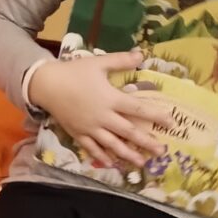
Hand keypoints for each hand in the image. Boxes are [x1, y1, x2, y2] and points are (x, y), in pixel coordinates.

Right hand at [27, 53, 169, 170]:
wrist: (46, 85)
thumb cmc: (74, 72)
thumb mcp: (98, 63)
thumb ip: (121, 60)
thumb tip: (141, 54)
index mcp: (110, 98)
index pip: (138, 109)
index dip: (156, 116)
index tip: (171, 123)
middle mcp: (103, 116)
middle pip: (129, 131)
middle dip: (146, 142)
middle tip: (161, 152)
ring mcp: (90, 128)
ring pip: (113, 144)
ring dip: (128, 154)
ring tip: (142, 162)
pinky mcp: (78, 134)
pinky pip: (93, 148)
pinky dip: (103, 156)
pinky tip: (113, 163)